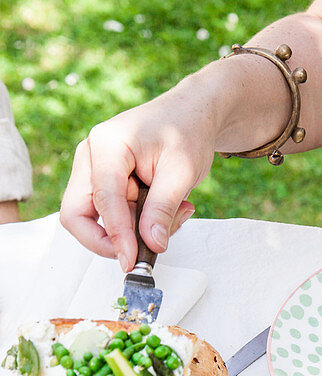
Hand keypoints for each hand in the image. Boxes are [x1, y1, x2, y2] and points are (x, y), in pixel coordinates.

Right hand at [59, 82, 218, 270]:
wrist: (191, 115)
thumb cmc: (186, 131)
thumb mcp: (182, 170)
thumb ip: (163, 208)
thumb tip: (152, 245)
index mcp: (106, 145)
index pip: (101, 199)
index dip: (116, 235)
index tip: (132, 261)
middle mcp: (91, 158)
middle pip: (77, 214)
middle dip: (109, 240)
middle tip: (142, 253)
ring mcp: (95, 171)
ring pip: (97, 219)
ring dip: (134, 230)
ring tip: (176, 213)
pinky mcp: (107, 184)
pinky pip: (113, 216)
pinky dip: (139, 223)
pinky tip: (170, 210)